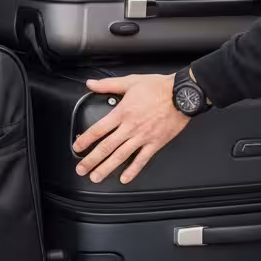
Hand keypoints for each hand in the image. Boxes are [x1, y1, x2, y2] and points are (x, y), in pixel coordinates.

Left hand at [71, 74, 189, 184]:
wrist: (182, 94)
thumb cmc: (159, 87)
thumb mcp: (130, 81)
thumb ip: (108, 85)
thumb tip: (91, 83)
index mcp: (123, 112)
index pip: (99, 129)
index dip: (85, 139)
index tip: (77, 147)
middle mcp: (130, 127)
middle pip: (107, 147)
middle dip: (91, 160)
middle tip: (81, 169)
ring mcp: (143, 137)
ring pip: (121, 156)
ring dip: (106, 168)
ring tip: (96, 177)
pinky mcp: (156, 143)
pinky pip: (142, 160)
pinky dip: (133, 171)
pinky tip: (124, 179)